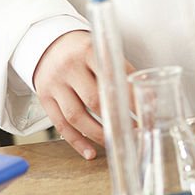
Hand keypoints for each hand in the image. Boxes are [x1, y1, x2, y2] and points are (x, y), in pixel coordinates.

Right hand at [33, 30, 134, 158]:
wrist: (48, 43)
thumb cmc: (82, 48)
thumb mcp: (101, 49)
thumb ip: (120, 70)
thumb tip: (149, 97)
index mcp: (88, 50)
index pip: (112, 76)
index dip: (130, 96)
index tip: (145, 111)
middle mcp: (69, 67)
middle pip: (93, 99)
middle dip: (116, 118)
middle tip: (135, 130)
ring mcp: (54, 84)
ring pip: (76, 116)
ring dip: (99, 134)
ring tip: (117, 142)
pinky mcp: (45, 99)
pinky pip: (61, 125)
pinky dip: (77, 141)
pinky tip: (91, 152)